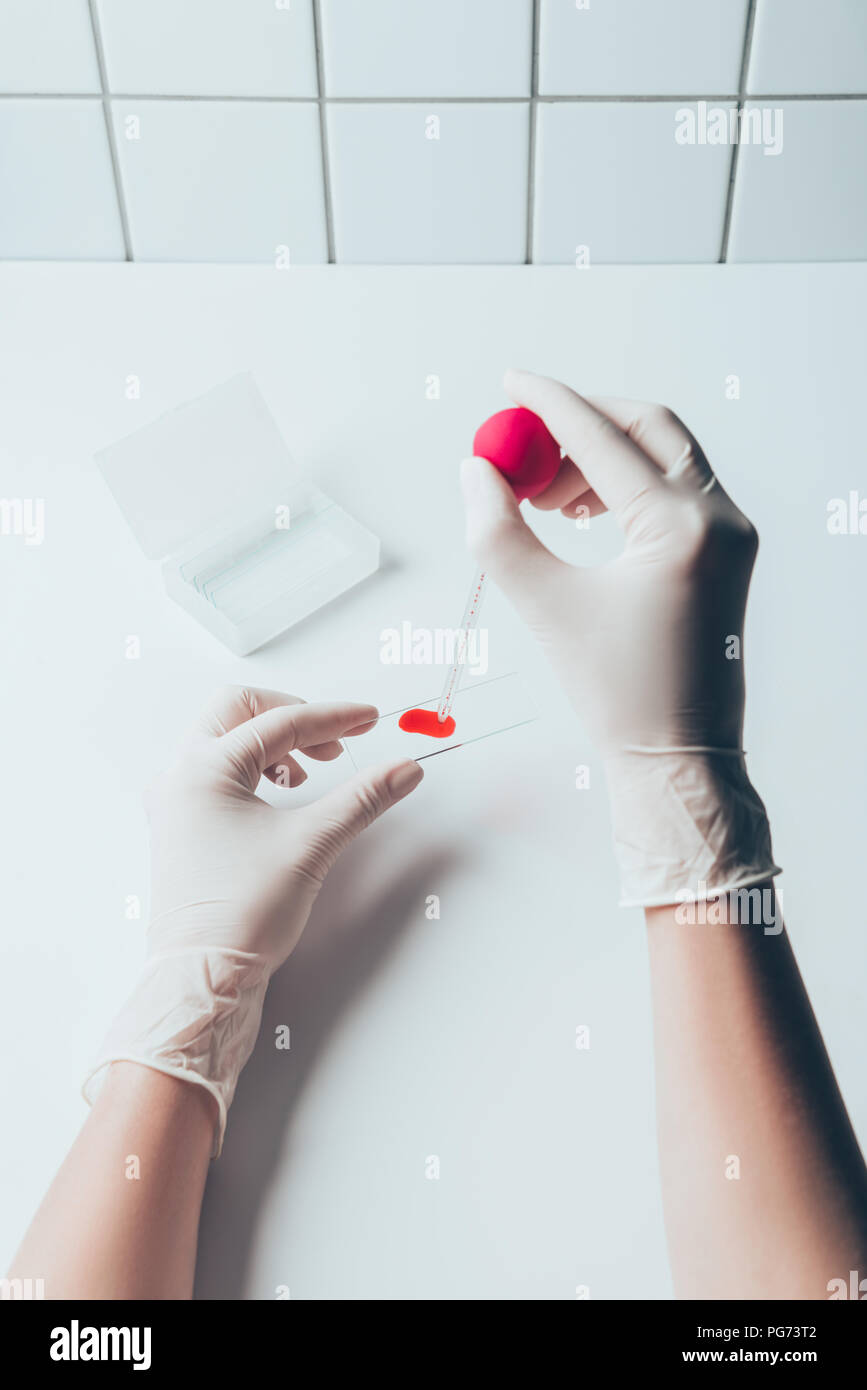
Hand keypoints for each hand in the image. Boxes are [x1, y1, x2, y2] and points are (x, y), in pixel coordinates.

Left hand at [84, 687, 422, 1150]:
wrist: (204, 976)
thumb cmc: (242, 913)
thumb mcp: (312, 844)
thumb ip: (363, 798)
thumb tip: (404, 769)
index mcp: (203, 769)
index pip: (279, 723)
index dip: (332, 717)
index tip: (369, 719)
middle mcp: (179, 777)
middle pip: (237, 712)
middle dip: (292, 716)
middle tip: (334, 738)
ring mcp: (174, 803)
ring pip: (224, 741)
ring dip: (272, 744)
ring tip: (311, 772)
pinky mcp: (180, 827)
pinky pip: (216, 774)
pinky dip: (253, 771)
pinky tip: (283, 797)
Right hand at [461, 369, 757, 755]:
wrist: (678, 755)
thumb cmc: (619, 694)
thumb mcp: (545, 607)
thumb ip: (499, 532)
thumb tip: (477, 470)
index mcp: (681, 529)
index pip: (605, 439)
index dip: (550, 404)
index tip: (512, 382)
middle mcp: (719, 519)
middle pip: (647, 427)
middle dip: (583, 421)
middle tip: (527, 438)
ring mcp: (731, 534)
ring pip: (663, 455)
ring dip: (602, 455)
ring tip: (545, 494)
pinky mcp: (728, 552)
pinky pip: (675, 488)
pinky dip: (628, 483)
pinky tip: (582, 512)